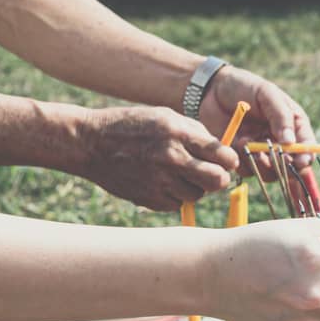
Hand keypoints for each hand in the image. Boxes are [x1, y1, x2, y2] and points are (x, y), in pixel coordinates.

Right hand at [79, 106, 239, 210]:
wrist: (90, 143)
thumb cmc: (131, 126)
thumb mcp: (164, 116)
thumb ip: (195, 132)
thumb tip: (223, 151)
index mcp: (177, 133)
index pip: (223, 156)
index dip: (229, 161)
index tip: (226, 162)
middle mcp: (171, 158)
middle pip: (217, 181)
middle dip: (219, 178)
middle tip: (212, 174)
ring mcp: (160, 181)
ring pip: (197, 195)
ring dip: (194, 187)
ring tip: (177, 174)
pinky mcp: (149, 199)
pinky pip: (176, 204)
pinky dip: (174, 196)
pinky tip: (160, 181)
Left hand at [199, 66, 314, 177]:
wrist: (211, 90)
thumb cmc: (244, 86)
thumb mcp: (267, 94)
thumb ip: (281, 116)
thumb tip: (291, 142)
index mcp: (293, 126)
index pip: (306, 148)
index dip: (305, 158)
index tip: (300, 162)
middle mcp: (280, 143)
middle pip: (291, 167)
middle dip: (284, 166)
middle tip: (271, 157)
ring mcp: (262, 153)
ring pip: (270, 174)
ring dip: (261, 164)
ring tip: (246, 142)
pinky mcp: (244, 159)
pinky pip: (249, 172)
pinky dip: (243, 162)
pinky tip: (235, 142)